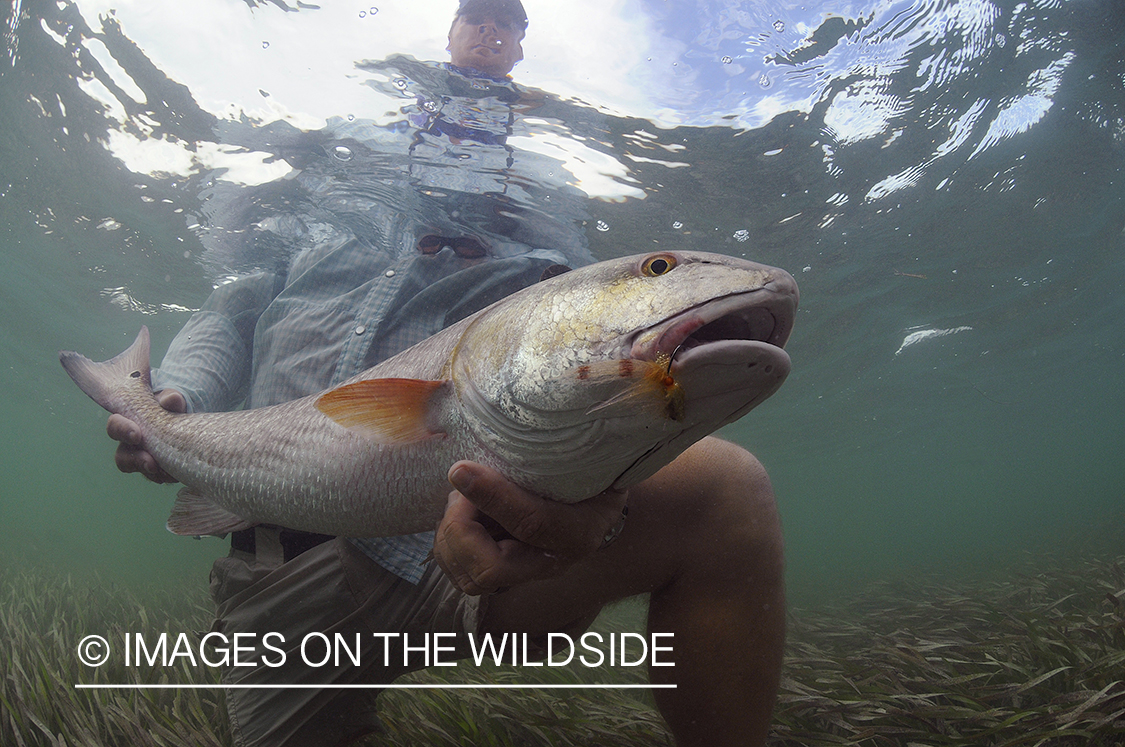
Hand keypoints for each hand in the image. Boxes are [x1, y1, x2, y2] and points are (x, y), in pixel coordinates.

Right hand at [107, 389, 184, 483]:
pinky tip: (174, 473)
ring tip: (164, 473)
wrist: (191, 427)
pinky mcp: (153, 469)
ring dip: (146, 470)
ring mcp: (140, 456)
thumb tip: (172, 399)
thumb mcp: (175, 401)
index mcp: (130, 420)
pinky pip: (151, 476)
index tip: (137, 436)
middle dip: (133, 459)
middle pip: (120, 454)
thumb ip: (172, 399)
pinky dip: (162, 475)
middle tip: (150, 463)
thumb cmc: (175, 408)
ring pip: (133, 469)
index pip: (115, 424)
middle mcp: (130, 441)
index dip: (122, 430)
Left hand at [433, 461, 628, 595]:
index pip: (533, 523)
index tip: (460, 469)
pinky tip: (461, 514)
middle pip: (492, 568)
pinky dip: (448, 544)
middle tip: (461, 483)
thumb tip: (551, 401)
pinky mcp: (502, 576)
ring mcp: (525, 574)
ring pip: (471, 576)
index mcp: (579, 529)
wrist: (597, 506)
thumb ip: (564, 445)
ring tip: (461, 497)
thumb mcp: (591, 456)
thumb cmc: (591, 473)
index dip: (493, 498)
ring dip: (451, 534)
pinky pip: (460, 573)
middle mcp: (551, 561)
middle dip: (461, 526)